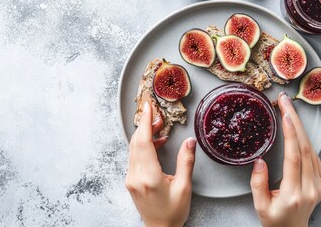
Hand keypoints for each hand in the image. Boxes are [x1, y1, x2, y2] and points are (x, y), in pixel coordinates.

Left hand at [125, 101, 196, 226]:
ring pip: (133, 148)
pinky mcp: (130, 180)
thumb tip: (190, 142)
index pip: (143, 143)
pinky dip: (143, 146)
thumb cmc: (173, 213)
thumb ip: (186, 162)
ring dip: (145, 135)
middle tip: (157, 115)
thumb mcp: (184, 187)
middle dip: (146, 125)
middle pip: (136, 142)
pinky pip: (134, 156)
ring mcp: (130, 178)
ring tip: (159, 127)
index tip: (148, 108)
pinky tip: (156, 143)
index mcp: (149, 177)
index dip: (146, 123)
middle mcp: (135, 176)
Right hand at [250, 92, 320, 226]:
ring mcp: (319, 184)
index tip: (285, 115)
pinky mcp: (320, 182)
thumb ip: (258, 184)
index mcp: (295, 192)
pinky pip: (314, 155)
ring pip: (312, 149)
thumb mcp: (260, 206)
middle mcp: (311, 187)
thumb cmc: (274, 220)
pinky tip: (296, 129)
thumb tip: (259, 161)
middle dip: (296, 121)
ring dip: (300, 127)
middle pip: (305, 147)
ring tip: (288, 110)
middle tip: (285, 102)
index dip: (290, 133)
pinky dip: (304, 139)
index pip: (294, 156)